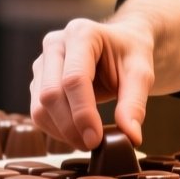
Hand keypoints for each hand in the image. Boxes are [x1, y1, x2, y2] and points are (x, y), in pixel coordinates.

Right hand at [30, 17, 155, 149]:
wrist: (120, 45)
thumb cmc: (130, 54)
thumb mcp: (141, 73)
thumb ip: (135, 103)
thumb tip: (131, 137)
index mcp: (81, 33)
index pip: (74, 79)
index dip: (83, 113)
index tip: (97, 140)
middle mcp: (55, 44)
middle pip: (51, 94)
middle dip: (70, 126)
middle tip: (94, 145)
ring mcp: (43, 62)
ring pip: (39, 106)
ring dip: (61, 132)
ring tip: (88, 141)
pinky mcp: (39, 80)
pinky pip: (38, 112)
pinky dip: (56, 130)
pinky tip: (77, 134)